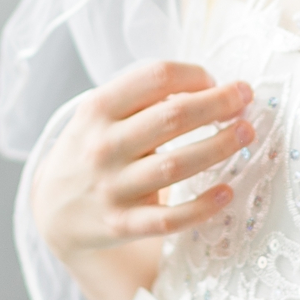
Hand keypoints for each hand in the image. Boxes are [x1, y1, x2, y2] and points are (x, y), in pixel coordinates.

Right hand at [31, 61, 252, 272]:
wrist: (54, 209)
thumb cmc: (92, 150)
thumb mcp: (100, 115)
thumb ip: (142, 98)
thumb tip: (210, 87)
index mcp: (98, 109)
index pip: (155, 77)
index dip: (195, 74)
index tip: (216, 81)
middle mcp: (104, 146)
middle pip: (172, 117)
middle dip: (218, 104)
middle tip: (246, 98)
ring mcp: (113, 187)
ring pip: (176, 165)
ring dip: (219, 147)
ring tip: (246, 134)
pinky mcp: (122, 224)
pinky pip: (169, 219)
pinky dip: (202, 207)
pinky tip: (227, 193)